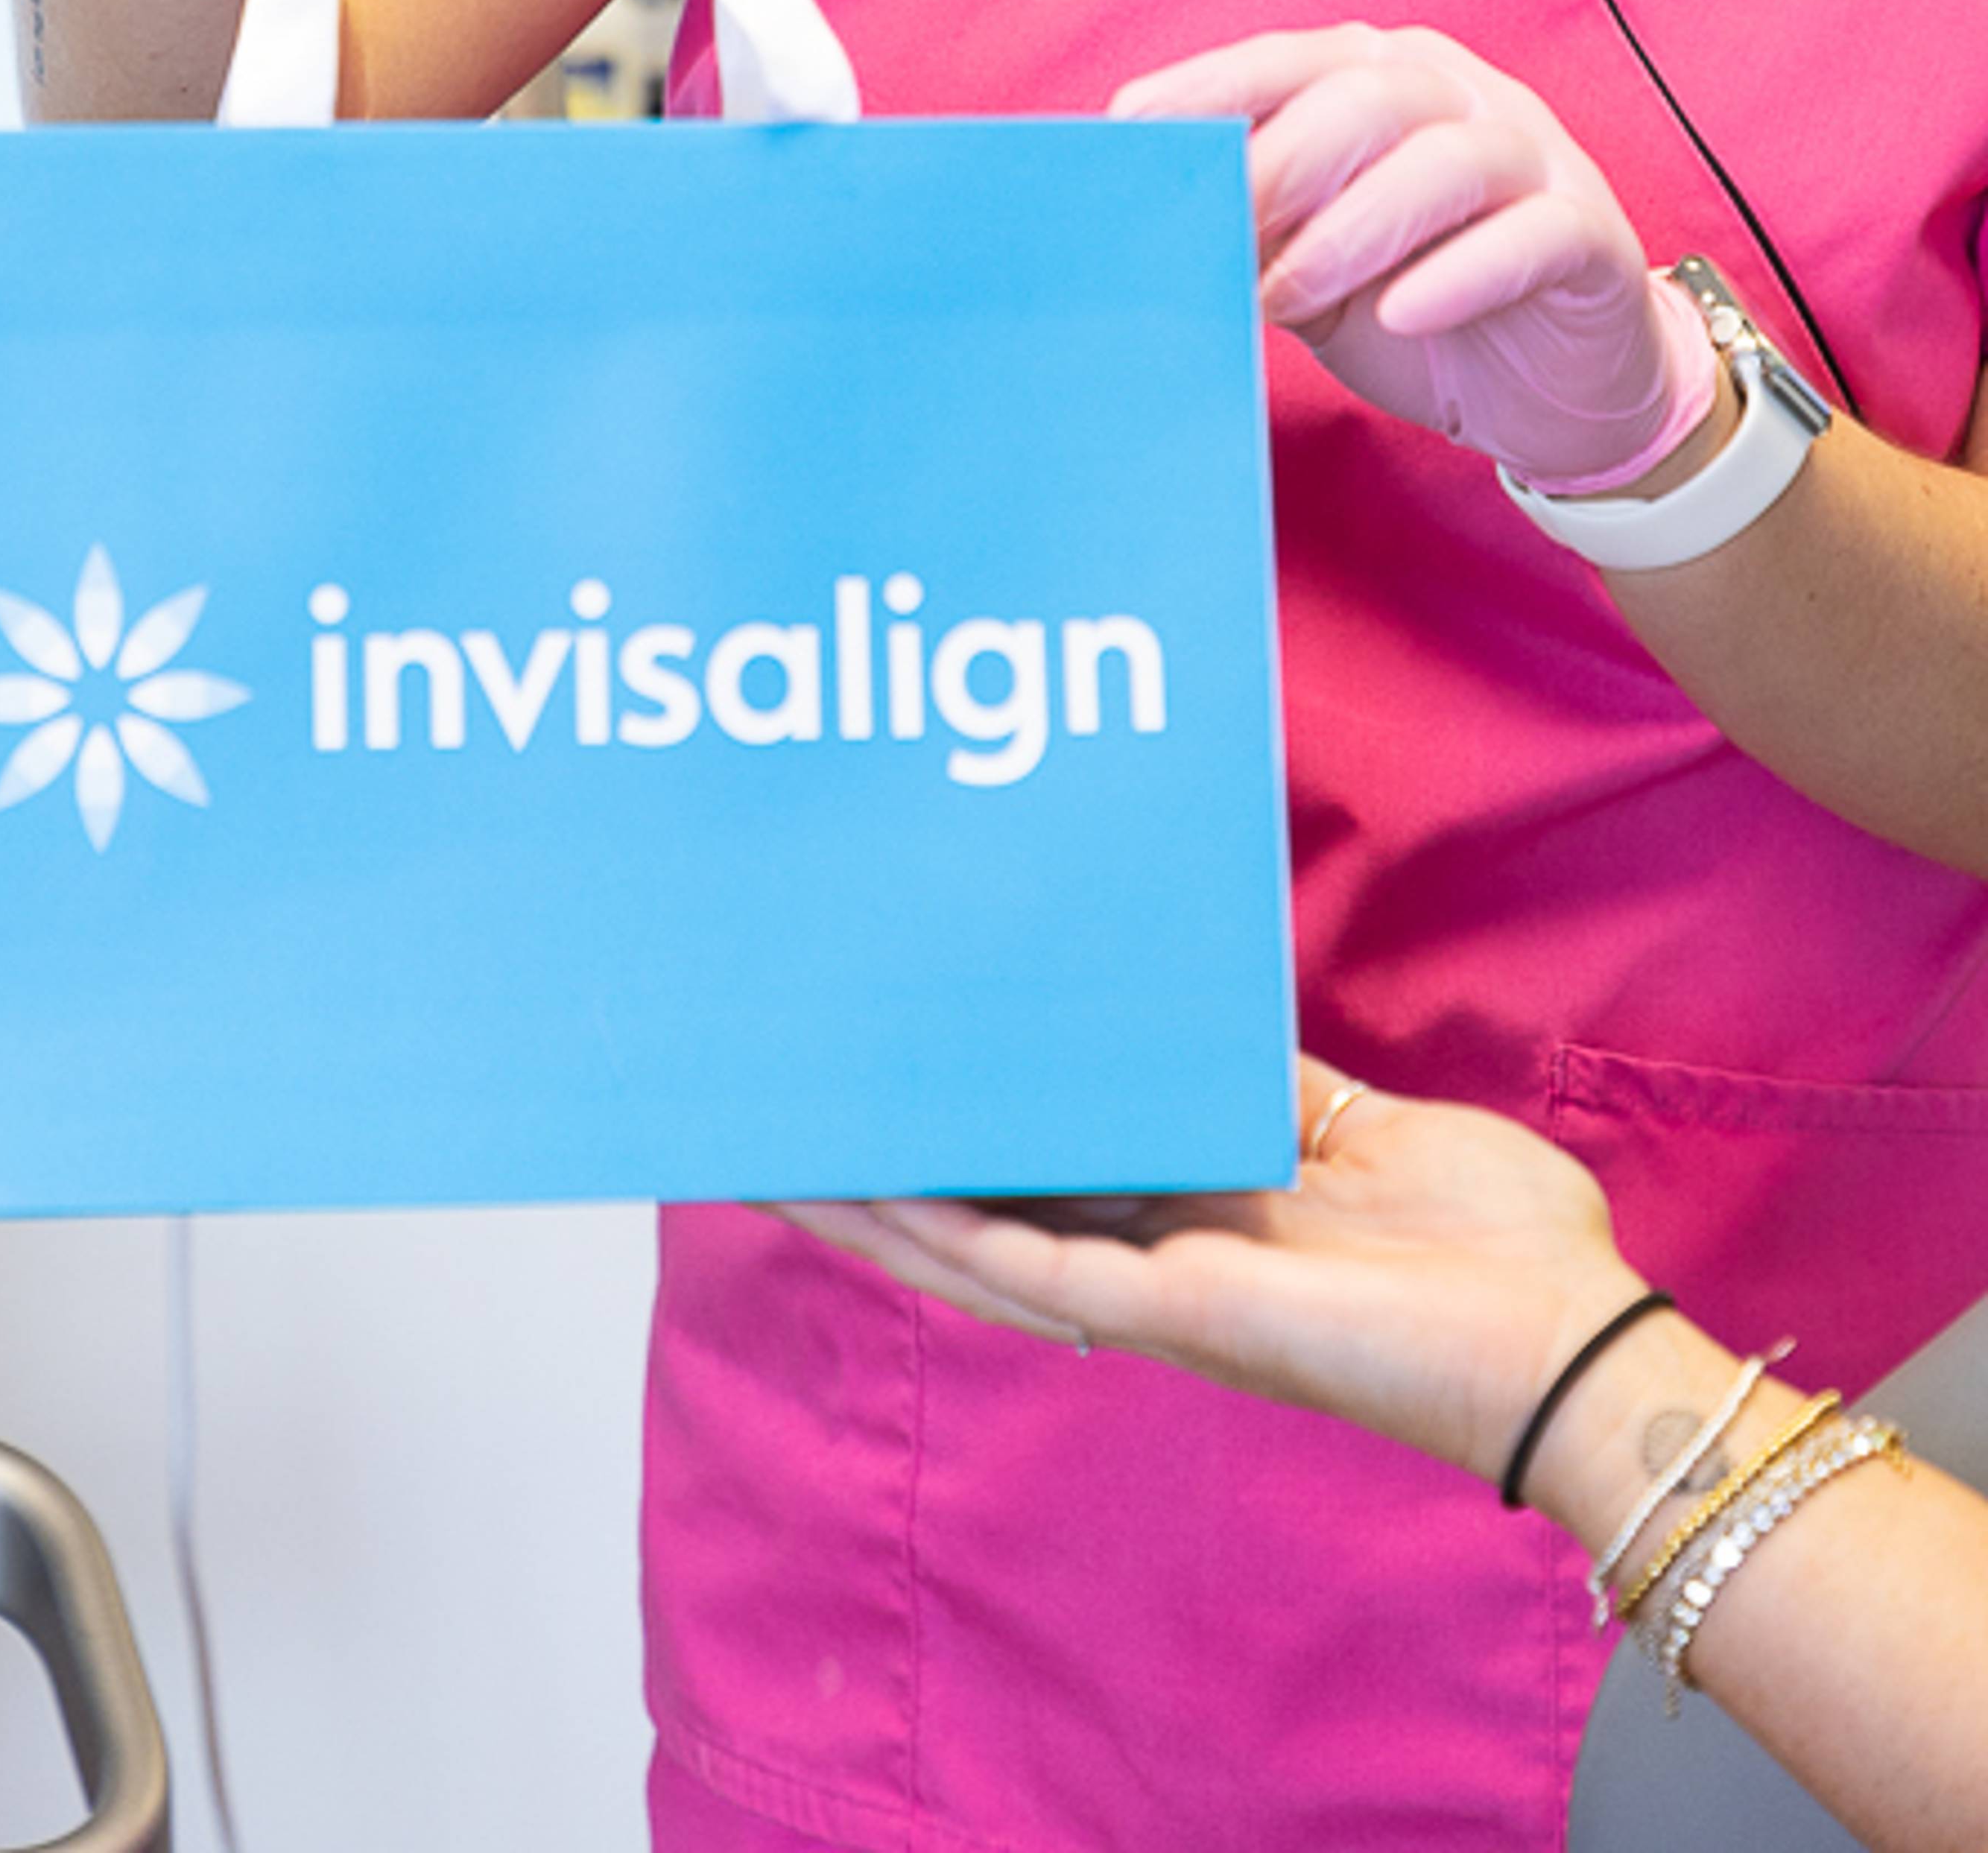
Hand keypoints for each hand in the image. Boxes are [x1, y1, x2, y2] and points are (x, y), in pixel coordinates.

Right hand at [783, 1055, 1652, 1495]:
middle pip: (990, 1209)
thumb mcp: (1362, 1119)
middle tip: (783, 1113)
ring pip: (982, 1247)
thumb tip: (1190, 1009)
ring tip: (783, 1154)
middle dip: (884, 1168)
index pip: (1053, 1168)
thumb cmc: (1495, 1241)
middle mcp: (1161, 1258)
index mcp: (1202, 1214)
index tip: (889, 1062)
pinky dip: (950, 1235)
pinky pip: (1035, 1272)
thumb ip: (1266, 1078)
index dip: (967, 1122)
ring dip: (879, 1204)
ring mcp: (1159, 1293)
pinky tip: (874, 1194)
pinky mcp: (1173, 1314)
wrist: (1565, 1339)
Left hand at [1108, 22, 1717, 488]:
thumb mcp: (1312, 273)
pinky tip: (1400, 311)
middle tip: (1209, 233)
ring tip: (1284, 295)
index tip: (1129, 128)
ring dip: (1351, 228)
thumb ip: (1250, 234)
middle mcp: (1458, 95)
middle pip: (1364, 98)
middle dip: (1275, 165)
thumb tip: (1146, 228)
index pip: (1288, 60)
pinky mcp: (1591, 233)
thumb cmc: (1414, 307)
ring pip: (1445, 158)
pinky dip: (1459, 272)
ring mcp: (1535, 156)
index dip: (1208, 88)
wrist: (1556, 393)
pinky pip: (1530, 236)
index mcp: (1379, 78)